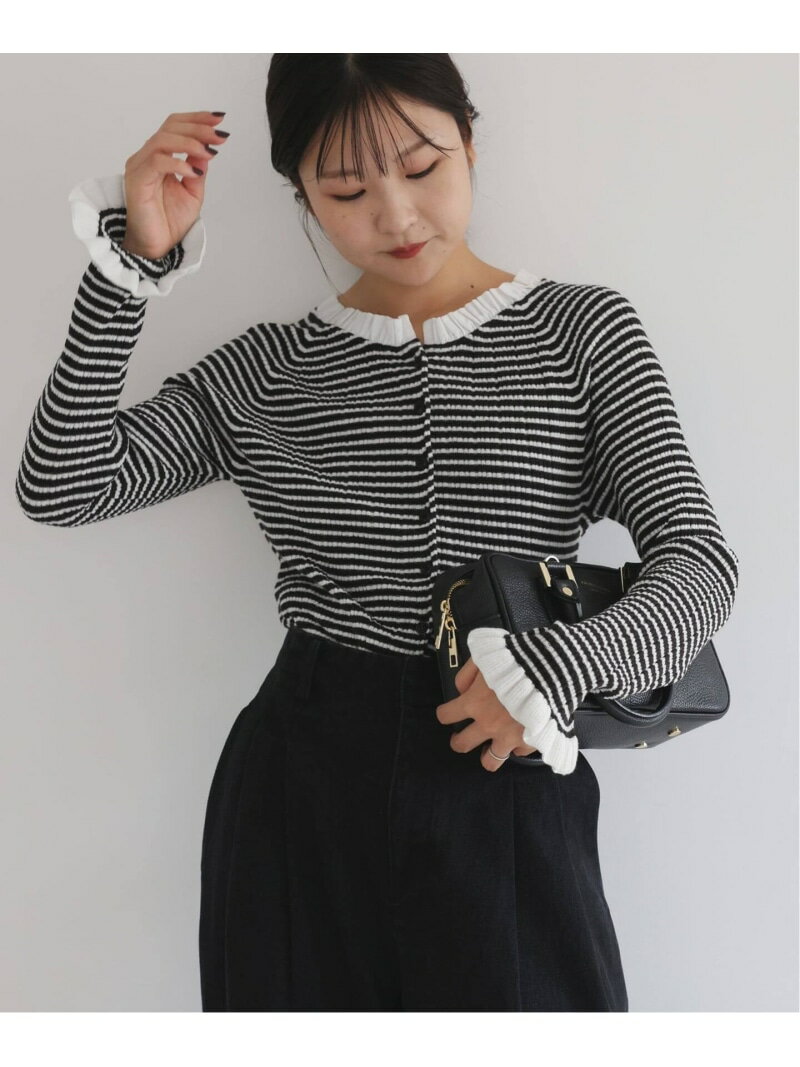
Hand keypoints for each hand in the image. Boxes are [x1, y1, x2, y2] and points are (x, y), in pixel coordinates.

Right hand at [120, 110, 229, 259]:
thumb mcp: (193, 192)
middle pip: (170, 128)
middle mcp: (147, 157)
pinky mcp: (137, 181)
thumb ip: (198, 169)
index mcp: (159, 156)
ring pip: (163, 140)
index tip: (220, 119)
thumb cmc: (169, 222)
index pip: (175, 127)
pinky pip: (157, 162)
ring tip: (210, 151)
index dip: (196, 119)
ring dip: (190, 142)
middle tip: (220, 135)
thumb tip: (207, 149)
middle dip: (198, 128)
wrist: (156, 248)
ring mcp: (140, 167)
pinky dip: (178, 163)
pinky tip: (194, 171)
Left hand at [434, 657, 539, 771]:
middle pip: (462, 745)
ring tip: (488, 750)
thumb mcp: (484, 657)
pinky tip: (518, 738)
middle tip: (461, 737)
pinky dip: (517, 747)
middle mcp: (488, 724)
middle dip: (458, 741)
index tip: (448, 713)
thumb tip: (460, 690)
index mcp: (474, 703)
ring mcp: (509, 737)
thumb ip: (467, 674)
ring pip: (490, 761)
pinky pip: (519, 754)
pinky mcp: (531, 742)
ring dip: (486, 755)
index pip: (446, 716)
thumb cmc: (517, 660)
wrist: (552, 669)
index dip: (445, 714)